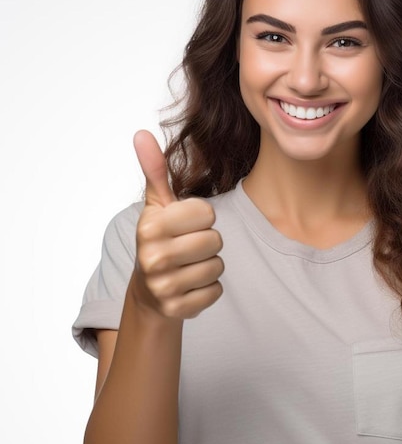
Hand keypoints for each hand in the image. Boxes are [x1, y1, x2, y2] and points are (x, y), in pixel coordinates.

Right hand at [131, 130, 223, 318]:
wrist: (149, 290)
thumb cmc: (160, 238)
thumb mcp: (158, 204)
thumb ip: (155, 170)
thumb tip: (142, 134)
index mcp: (150, 226)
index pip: (207, 212)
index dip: (203, 217)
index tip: (186, 224)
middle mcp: (153, 257)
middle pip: (215, 241)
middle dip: (209, 242)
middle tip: (189, 247)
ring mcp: (163, 287)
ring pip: (218, 267)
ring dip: (210, 265)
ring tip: (189, 265)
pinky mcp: (177, 310)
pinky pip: (216, 291)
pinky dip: (209, 289)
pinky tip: (190, 285)